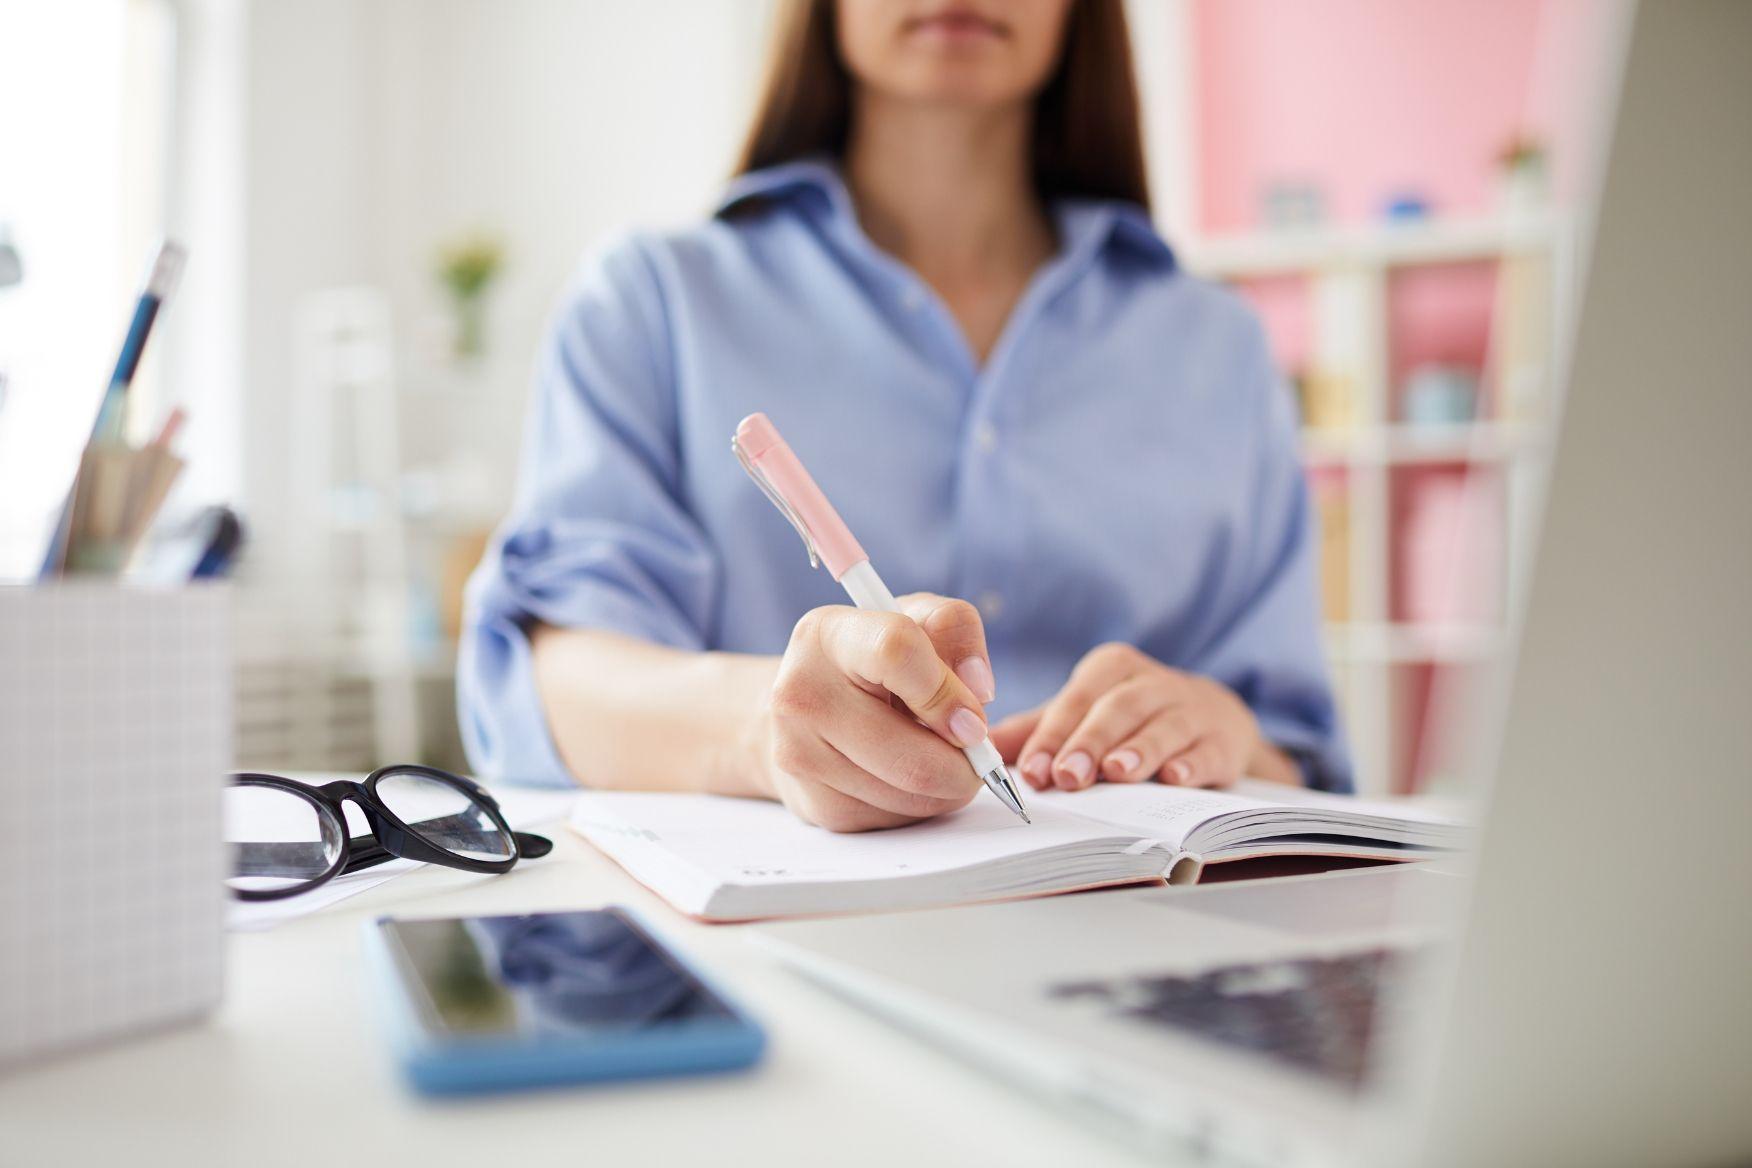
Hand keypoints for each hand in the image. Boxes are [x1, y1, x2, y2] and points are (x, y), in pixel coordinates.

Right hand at [754, 593, 997, 831]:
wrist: (802, 712)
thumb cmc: (869, 661)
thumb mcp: (913, 620)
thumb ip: (954, 630)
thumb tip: (979, 691)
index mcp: (827, 635)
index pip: (896, 655)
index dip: (948, 693)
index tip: (974, 720)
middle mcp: (801, 694)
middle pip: (913, 759)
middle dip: (966, 765)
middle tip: (977, 753)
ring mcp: (801, 756)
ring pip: (912, 797)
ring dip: (948, 786)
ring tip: (937, 754)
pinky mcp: (815, 804)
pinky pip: (897, 819)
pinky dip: (920, 804)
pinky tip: (906, 774)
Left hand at [989, 643, 1277, 791]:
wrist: (1211, 720)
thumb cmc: (1130, 720)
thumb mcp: (1084, 715)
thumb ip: (1035, 731)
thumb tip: (977, 748)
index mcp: (1110, 669)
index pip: (1076, 700)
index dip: (1053, 736)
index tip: (1034, 772)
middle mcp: (1152, 682)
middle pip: (1118, 709)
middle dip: (1090, 743)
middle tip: (1068, 776)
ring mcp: (1191, 709)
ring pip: (1163, 726)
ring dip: (1139, 750)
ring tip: (1117, 773)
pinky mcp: (1222, 739)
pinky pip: (1207, 750)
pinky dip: (1192, 764)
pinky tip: (1176, 779)